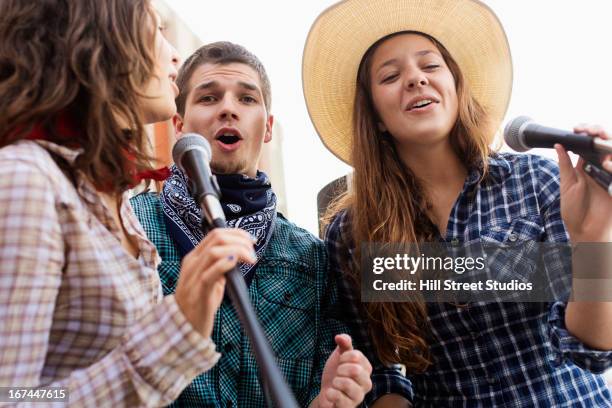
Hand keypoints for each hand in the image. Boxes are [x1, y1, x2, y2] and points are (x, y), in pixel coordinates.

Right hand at [174, 228, 255, 337]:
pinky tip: (235, 262)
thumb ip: (220, 265)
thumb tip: (238, 254)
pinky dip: (224, 264)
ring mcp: (193, 277)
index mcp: (194, 258)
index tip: (252, 240)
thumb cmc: (200, 301)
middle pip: (216, 238)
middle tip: (253, 252)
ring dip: (237, 250)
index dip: (237, 233)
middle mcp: (192, 263)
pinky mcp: (198, 293)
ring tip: (250, 259)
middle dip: (240, 240)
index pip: (215, 234)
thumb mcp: (210, 278)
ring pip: (214, 252)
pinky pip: (209, 274)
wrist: (184, 325)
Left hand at [315, 334, 372, 407]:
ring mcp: (359, 396)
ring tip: (335, 384)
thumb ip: (344, 344)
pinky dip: (330, 393)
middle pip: (355, 370)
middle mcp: (367, 383)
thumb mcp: (340, 356)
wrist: (327, 392)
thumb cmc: (336, 373)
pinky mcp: (349, 407)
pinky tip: (331, 393)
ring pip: (346, 384)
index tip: (340, 362)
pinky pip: (338, 397)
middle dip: (340, 370)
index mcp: (366, 368)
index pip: (356, 356)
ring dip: (335, 382)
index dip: (343, 357)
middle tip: (338, 374)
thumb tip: (340, 336)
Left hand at [555, 124, 611, 241]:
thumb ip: (565, 165)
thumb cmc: (574, 211)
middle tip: (596, 133)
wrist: (585, 231)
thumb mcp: (567, 185)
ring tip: (602, 152)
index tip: (582, 129)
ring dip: (609, 150)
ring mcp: (610, 178)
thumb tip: (559, 146)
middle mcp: (600, 171)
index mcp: (585, 169)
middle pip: (605, 149)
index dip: (588, 136)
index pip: (589, 147)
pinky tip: (607, 164)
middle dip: (602, 137)